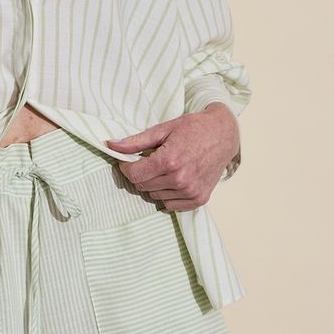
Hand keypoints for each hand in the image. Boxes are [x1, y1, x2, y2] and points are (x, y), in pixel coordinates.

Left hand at [105, 103, 239, 210]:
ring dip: (155, 184)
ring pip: (155, 196)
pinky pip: (170, 205)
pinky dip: (168, 194)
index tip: (129, 161)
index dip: (126, 167)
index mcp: (169, 161)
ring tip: (167, 168)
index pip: (133, 175)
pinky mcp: (199, 199)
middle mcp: (180, 179)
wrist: (223, 135)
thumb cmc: (193, 129)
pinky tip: (175, 179)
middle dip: (141, 173)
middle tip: (151, 161)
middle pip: (142, 186)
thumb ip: (135, 141)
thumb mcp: (163, 129)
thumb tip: (110, 145)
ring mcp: (191, 191)